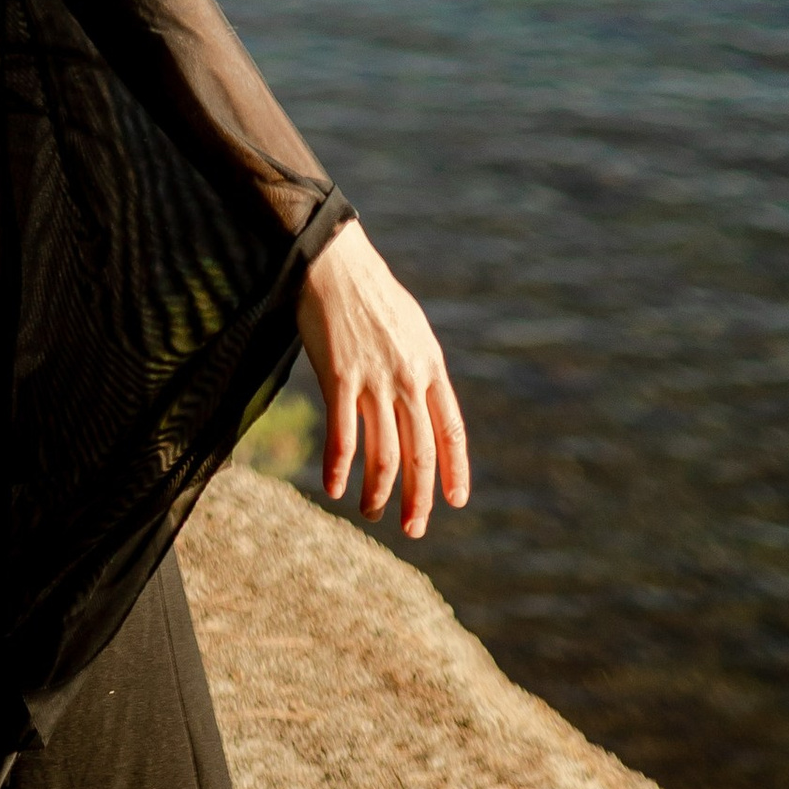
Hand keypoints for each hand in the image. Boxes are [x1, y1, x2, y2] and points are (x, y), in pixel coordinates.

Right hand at [293, 220, 470, 539]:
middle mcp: (409, 378)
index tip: (455, 501)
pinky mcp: (339, 377)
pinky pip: (343, 436)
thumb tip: (423, 402)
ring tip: (372, 513)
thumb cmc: (371, 292)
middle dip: (419, 497)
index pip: (451, 430)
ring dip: (379, 492)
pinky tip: (333, 488)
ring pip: (383, 454)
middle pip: (420, 453)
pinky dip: (338, 468)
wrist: (335, 260)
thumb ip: (420, 367)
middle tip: (413, 528)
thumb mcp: (412, 328)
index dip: (455, 470)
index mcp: (431, 365)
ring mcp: (375, 379)